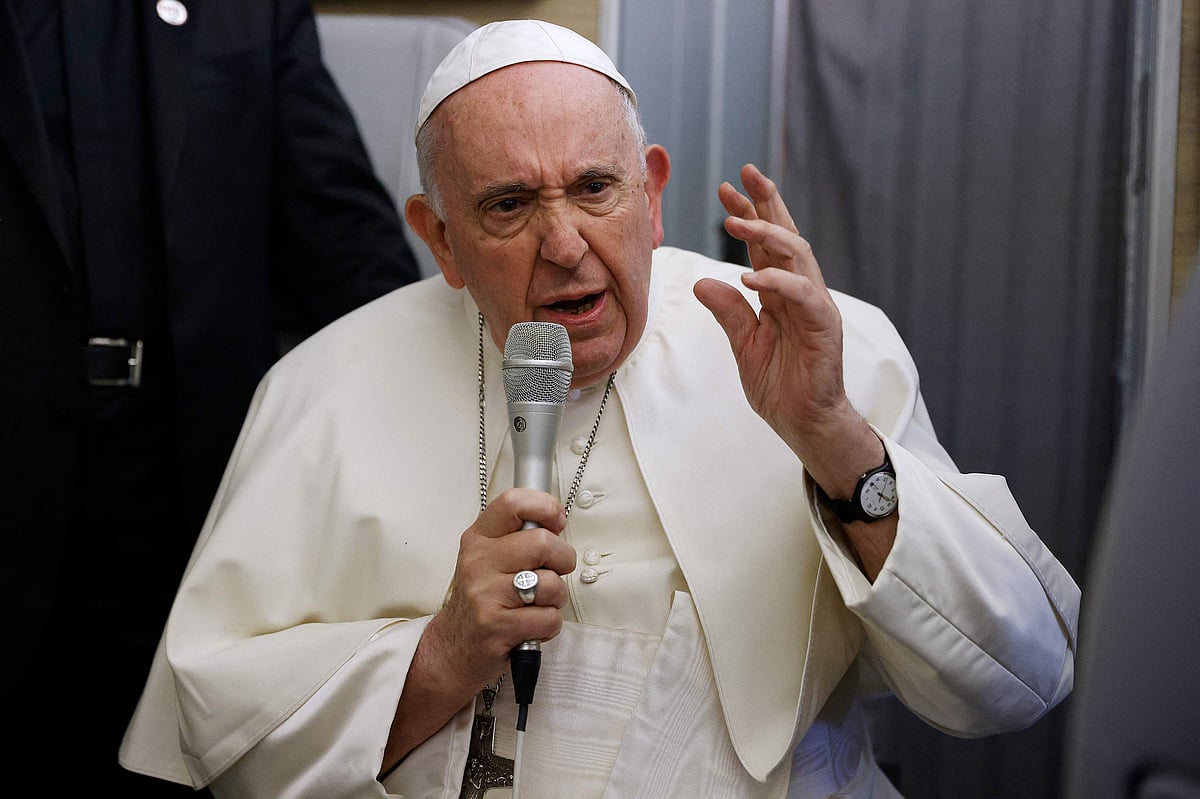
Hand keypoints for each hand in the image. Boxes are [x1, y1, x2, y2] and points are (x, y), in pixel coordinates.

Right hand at [427, 488, 575, 686]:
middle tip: (554, 570)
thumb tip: (556, 519)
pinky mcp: (497, 626)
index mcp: (479, 538)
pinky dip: (549, 625)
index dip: (546, 507)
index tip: (556, 522)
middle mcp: (479, 562)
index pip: (513, 503)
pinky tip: (530, 625)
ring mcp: (486, 594)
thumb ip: (517, 536)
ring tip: (537, 603)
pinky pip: (549, 618)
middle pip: (543, 543)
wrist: (455, 646)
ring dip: (556, 598)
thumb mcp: (489, 557)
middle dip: (563, 559)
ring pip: (552, 584)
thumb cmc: (482, 599)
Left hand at [693, 164, 894, 583]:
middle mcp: (800, 291)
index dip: (751, 212)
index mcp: (780, 293)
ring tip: (734, 221)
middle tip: (743, 175)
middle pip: (786, 236)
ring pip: (797, 256)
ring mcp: (815, 306)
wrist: (803, 422)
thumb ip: (728, 312)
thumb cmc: (780, 385)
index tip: (727, 188)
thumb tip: (703, 282)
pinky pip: (803, 294)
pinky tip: (750, 275)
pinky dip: (777, 281)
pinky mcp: (824, 326)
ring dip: (765, 235)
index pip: (765, 244)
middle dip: (767, 202)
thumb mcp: (744, 344)